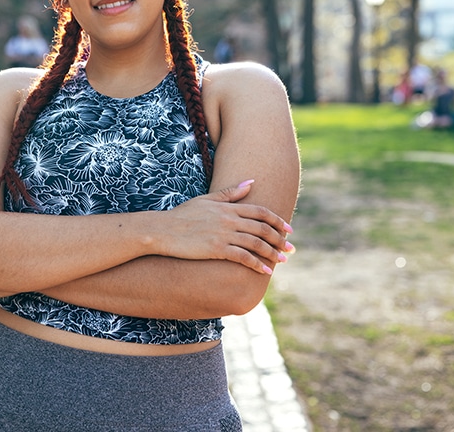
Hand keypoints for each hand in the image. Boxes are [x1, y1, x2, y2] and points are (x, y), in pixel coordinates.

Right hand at [160, 181, 293, 274]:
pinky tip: (266, 271)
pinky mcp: (216, 249)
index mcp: (228, 207)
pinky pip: (243, 257)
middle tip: (291, 249)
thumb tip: (251, 182)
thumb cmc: (182, 215)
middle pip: (262, 228)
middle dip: (279, 239)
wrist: (162, 230)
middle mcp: (229, 219)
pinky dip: (257, 264)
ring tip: (282, 260)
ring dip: (272, 252)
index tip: (288, 229)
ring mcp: (223, 234)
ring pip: (256, 243)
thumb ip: (230, 193)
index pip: (260, 212)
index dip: (277, 220)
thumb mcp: (206, 200)